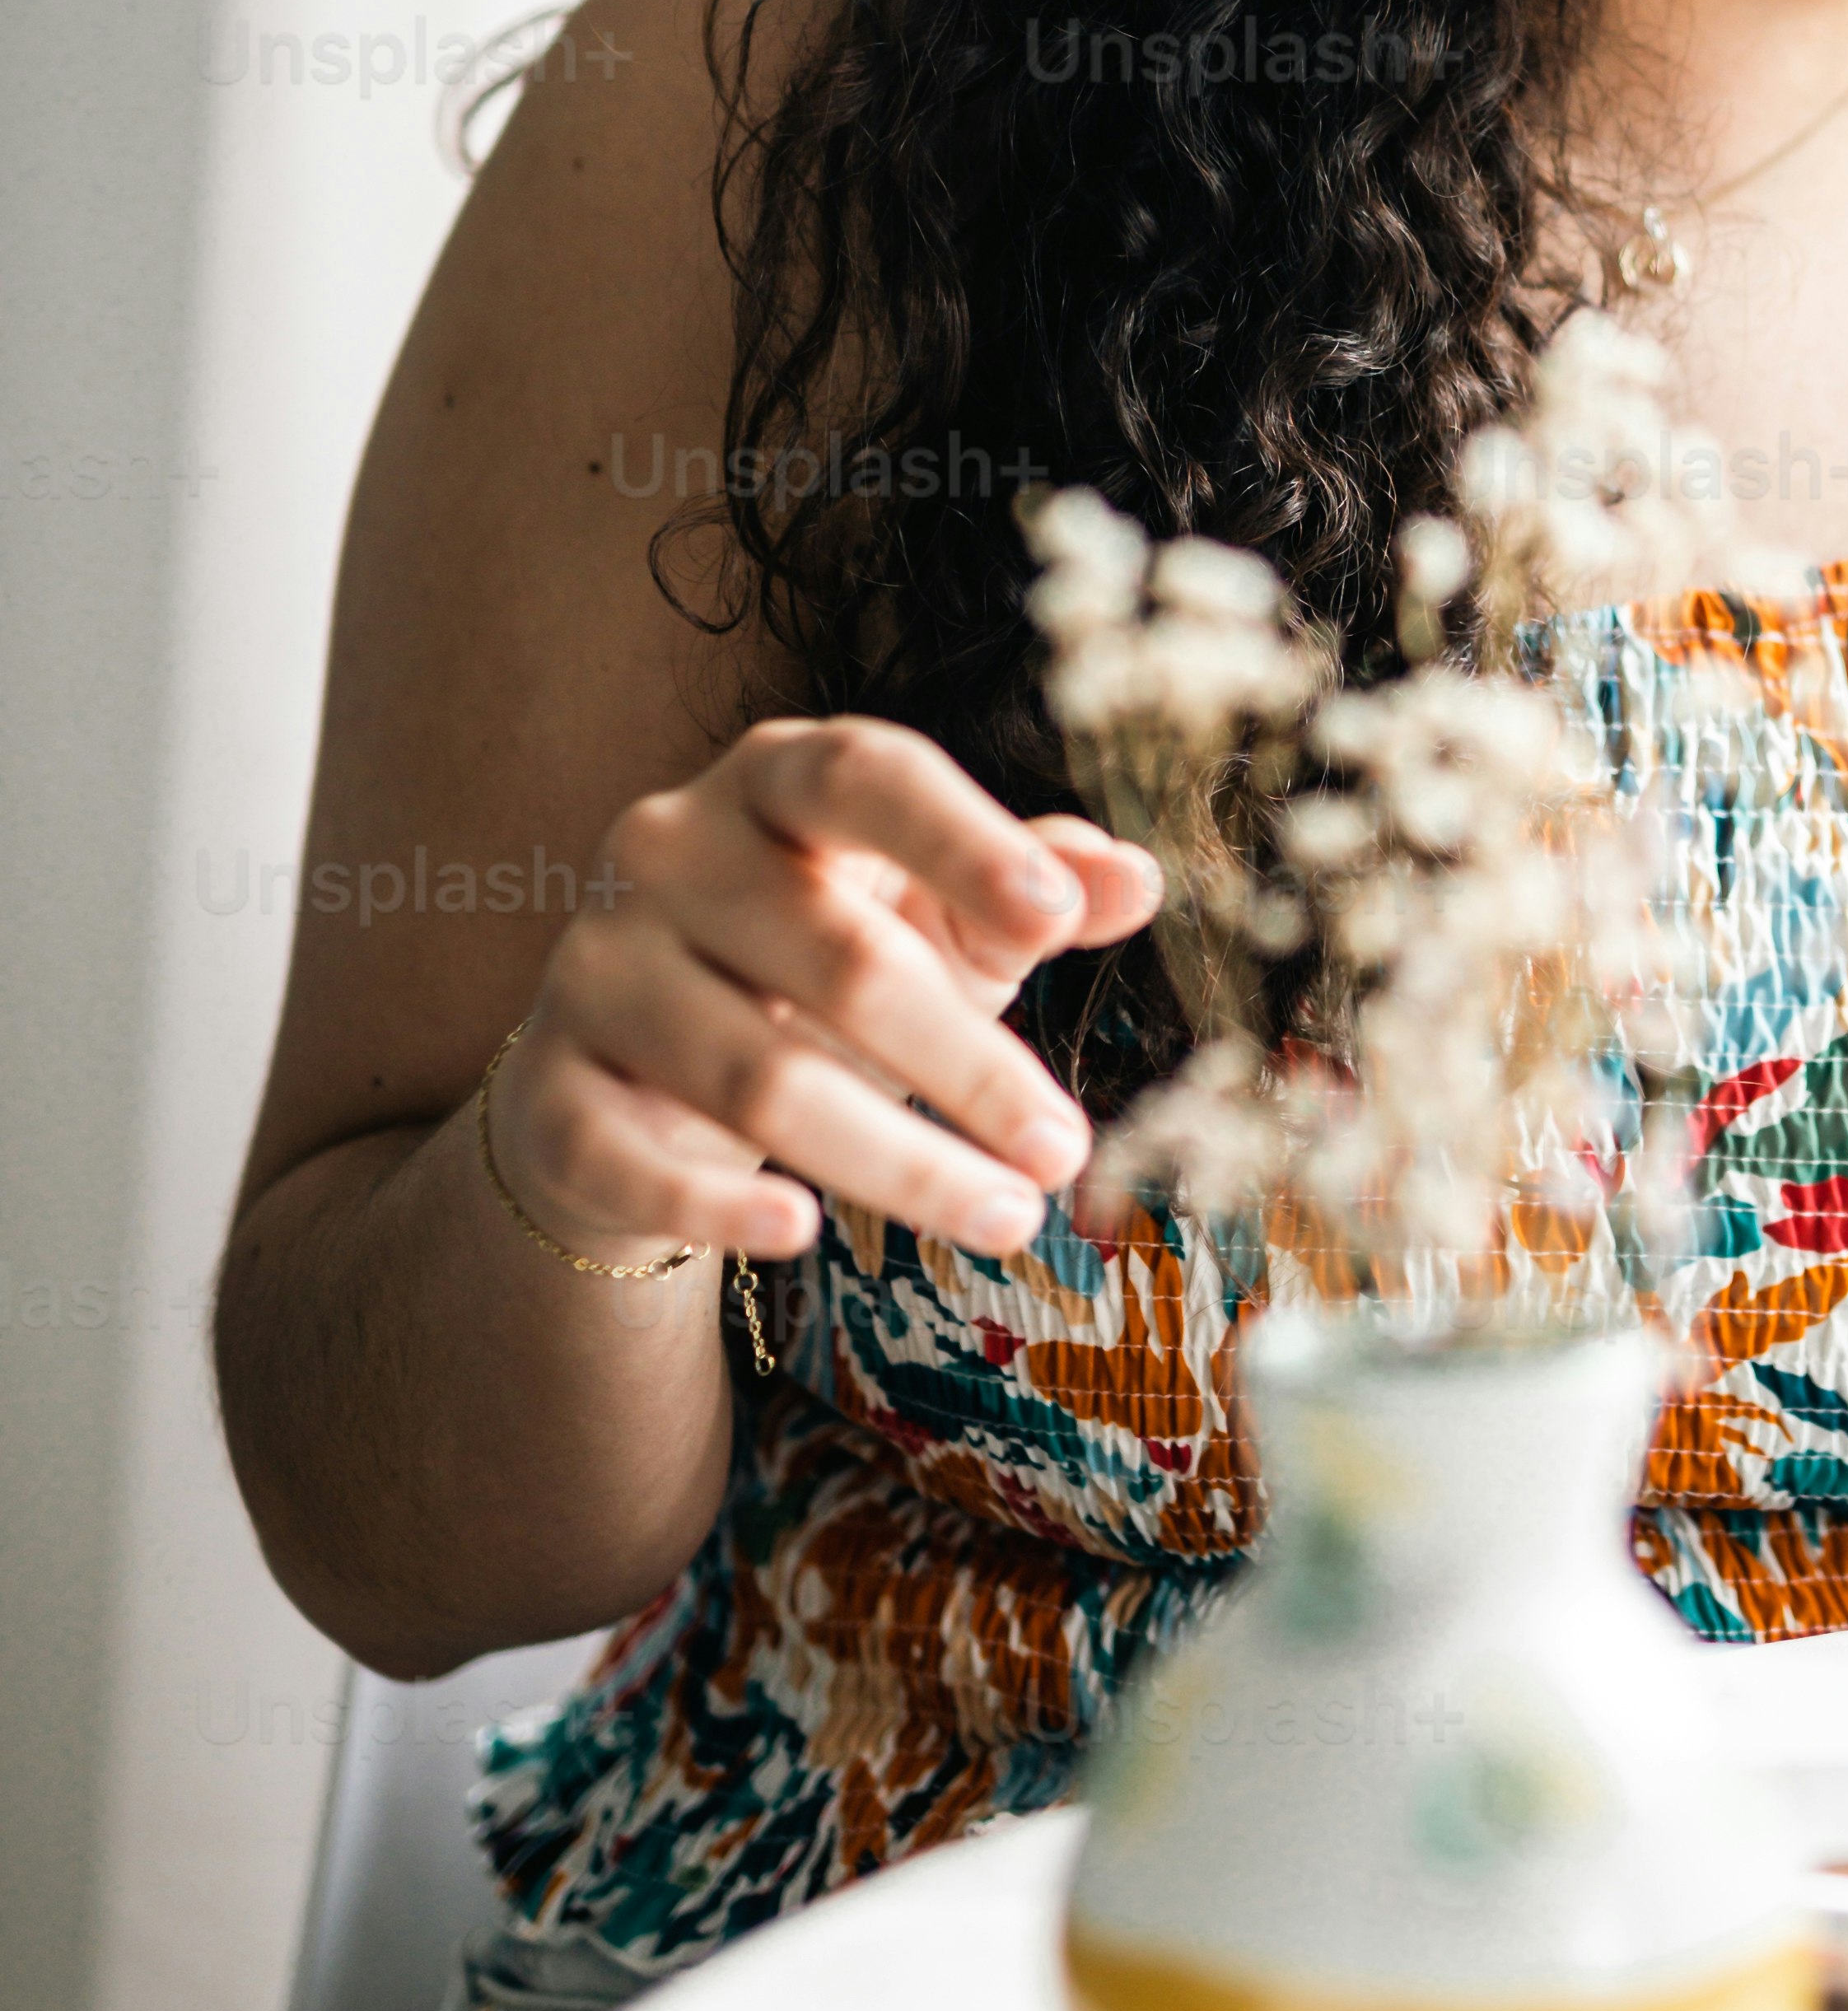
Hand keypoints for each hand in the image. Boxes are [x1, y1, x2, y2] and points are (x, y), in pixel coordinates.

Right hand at [480, 718, 1160, 1273]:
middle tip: (1065, 1152)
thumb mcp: (935, 912)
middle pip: (836, 956)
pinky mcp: (548, 1086)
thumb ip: (1030, 884)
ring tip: (1008, 1218)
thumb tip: (1136, 879)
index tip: (1057, 922)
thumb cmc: (818, 965)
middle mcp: (670, 851)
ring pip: (755, 1075)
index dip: (962, 839)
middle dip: (968, 1063)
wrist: (640, 1063)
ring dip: (897, 1161)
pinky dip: (713, 1205)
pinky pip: (626, 1153)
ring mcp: (597, 967)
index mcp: (773, 778)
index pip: (863, 775)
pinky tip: (799, 1235)